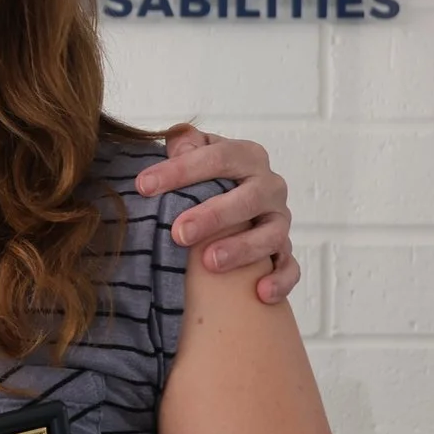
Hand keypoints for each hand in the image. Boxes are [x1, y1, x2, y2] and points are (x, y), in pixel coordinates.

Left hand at [137, 128, 297, 305]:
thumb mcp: (196, 155)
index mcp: (246, 157)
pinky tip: (260, 293)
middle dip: (213, 216)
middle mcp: (269, 187)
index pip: (217, 158)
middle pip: (249, 198)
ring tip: (210, 262)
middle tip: (179, 232)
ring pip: (271, 234)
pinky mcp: (285, 251)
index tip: (143, 186)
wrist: (233, 207)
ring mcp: (279, 220)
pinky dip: (280, 280)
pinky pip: (290, 267)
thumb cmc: (207, 180)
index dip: (180, 170)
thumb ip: (185, 144)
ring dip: (242, 249)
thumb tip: (177, 141)